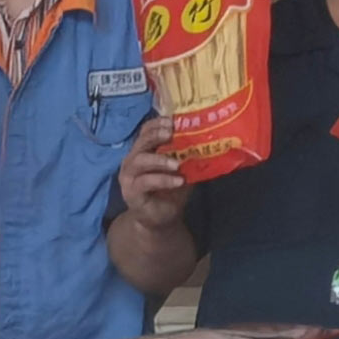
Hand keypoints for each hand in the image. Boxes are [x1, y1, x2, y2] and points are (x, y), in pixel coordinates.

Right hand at [115, 117, 188, 231]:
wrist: (163, 217)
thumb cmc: (172, 189)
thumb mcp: (184, 169)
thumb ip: (189, 154)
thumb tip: (208, 139)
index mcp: (144, 150)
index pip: (145, 130)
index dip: (157, 123)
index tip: (172, 121)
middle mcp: (133, 160)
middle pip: (141, 142)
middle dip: (156, 135)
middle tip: (172, 134)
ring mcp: (129, 177)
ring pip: (139, 161)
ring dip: (160, 159)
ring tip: (177, 163)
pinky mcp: (131, 193)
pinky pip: (145, 182)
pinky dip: (162, 179)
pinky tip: (178, 181)